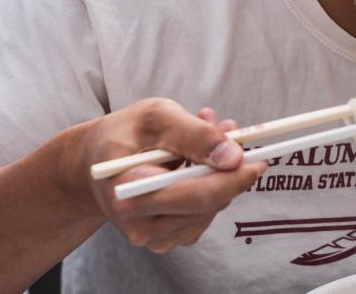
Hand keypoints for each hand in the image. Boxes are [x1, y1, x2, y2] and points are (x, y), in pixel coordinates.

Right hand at [80, 99, 265, 252]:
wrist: (95, 163)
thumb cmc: (124, 135)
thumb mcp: (156, 116)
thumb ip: (194, 134)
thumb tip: (233, 157)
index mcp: (129, 193)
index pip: (195, 195)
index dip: (233, 178)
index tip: (259, 159)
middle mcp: (139, 225)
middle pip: (208, 205)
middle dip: (232, 171)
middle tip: (241, 138)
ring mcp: (153, 237)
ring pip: (211, 209)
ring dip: (221, 175)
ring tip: (209, 141)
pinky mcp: (166, 238)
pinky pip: (205, 214)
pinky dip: (211, 187)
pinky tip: (198, 164)